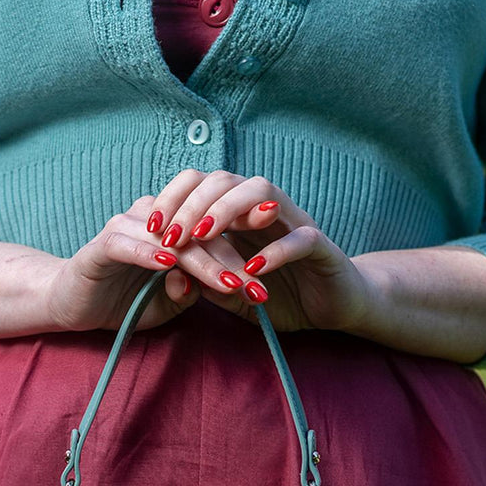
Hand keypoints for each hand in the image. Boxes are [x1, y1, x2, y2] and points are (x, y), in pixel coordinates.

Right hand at [47, 194, 252, 331]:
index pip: (215, 233)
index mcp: (175, 228)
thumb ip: (190, 293)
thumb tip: (202, 284)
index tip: (278, 263)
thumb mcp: (168, 304)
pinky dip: (148, 254)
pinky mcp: (101, 244)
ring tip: (227, 282)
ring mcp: (126, 228)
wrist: (73, 305)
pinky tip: (169, 265)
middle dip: (232, 261)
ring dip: (201, 261)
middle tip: (258, 285)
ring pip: (171, 238)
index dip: (246, 245)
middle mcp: (154, 220)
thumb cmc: (125, 302)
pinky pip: (127, 244)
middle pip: (200, 234)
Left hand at [143, 169, 377, 332]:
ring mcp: (295, 223)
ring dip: (227, 210)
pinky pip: (300, 238)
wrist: (335, 306)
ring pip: (262, 191)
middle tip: (170, 235)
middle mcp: (266, 210)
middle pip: (226, 179)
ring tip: (203, 238)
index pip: (203, 185)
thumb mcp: (233, 292)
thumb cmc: (282, 296)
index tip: (151, 226)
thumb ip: (205, 280)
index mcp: (242, 215)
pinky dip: (275, 252)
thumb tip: (170, 274)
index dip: (174, 198)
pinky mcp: (322, 247)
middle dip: (192, 203)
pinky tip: (252, 270)